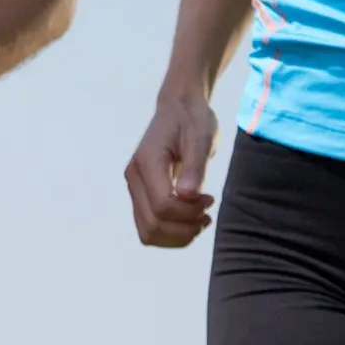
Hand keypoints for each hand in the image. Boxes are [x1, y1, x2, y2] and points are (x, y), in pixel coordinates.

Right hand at [125, 94, 217, 248]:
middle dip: (184, 228)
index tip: (210, 199)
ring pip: (149, 234)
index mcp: (146, 162)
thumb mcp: (201, 136)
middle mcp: (134, 178)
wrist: (178, 109)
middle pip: (153, 225)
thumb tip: (188, 195)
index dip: (189, 212)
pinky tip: (190, 222)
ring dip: (177, 236)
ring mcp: (134, 190)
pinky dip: (171, 234)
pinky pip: (150, 229)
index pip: (163, 205)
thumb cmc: (192, 119)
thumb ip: (195, 166)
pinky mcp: (140, 198)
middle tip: (206, 214)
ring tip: (200, 221)